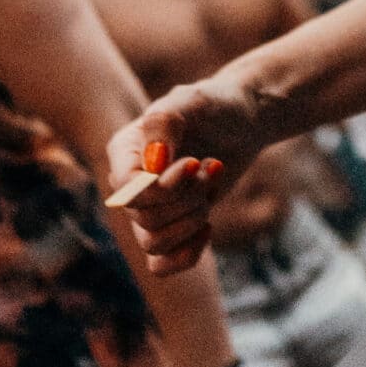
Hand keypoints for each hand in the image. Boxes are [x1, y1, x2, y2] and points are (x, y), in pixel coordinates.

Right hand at [107, 71, 282, 273]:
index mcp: (124, 151)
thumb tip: (151, 166)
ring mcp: (149, 207)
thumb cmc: (215, 105)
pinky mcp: (171, 226)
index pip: (128, 189)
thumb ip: (165, 125)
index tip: (193, 164)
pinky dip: (185, 256)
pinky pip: (160, 265)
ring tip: (211, 190)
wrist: (241, 120)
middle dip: (188, 199)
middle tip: (212, 168)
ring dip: (191, 222)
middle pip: (145, 218)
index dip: (162, 187)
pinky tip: (209, 229)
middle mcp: (129, 183)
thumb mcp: (192, 101)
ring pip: (152, 244)